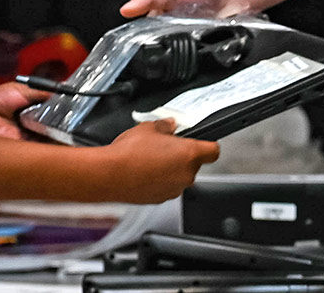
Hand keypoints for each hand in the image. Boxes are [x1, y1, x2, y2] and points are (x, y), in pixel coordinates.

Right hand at [99, 120, 219, 203]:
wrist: (110, 175)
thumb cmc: (130, 152)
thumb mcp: (150, 127)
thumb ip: (165, 126)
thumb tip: (170, 125)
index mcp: (188, 154)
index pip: (213, 151)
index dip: (209, 145)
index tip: (203, 141)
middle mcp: (185, 174)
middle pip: (194, 164)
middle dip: (184, 155)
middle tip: (168, 146)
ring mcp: (174, 189)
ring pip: (180, 175)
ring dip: (172, 168)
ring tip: (152, 158)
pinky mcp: (161, 199)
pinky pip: (168, 186)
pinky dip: (161, 179)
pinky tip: (146, 170)